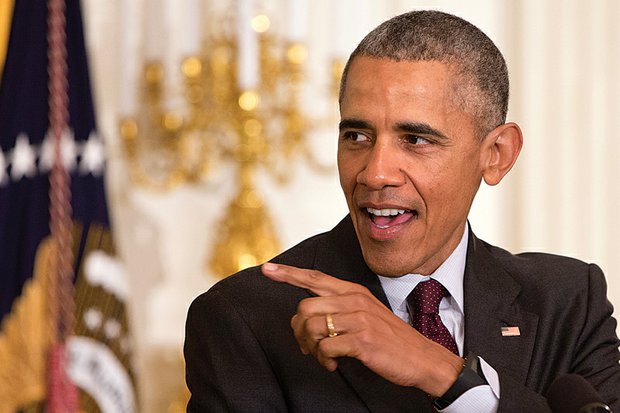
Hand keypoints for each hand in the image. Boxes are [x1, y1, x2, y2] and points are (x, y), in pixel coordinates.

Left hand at [261, 262, 463, 396]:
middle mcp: (354, 300)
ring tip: (324, 358)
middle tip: (309, 348)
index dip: (287, 274)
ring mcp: (358, 319)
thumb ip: (338, 308)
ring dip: (310, 349)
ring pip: (311, 328)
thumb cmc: (389, 339)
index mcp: (353, 291)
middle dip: (299, 332)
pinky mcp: (361, 340)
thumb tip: (305, 319)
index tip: (266, 269)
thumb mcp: (365, 314)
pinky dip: (324, 361)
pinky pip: (325, 348)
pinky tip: (335, 365)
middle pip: (304, 308)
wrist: (421, 358)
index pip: (314, 278)